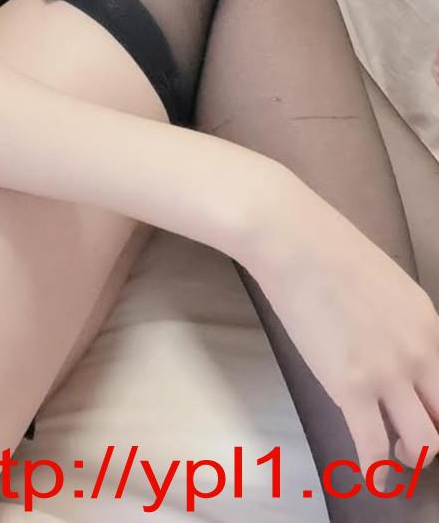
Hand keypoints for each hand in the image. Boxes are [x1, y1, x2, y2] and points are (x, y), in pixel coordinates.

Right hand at [247, 178, 438, 476]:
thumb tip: (390, 344)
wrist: (290, 237)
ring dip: (411, 455)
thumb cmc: (324, 246)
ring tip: (393, 455)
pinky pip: (373, 445)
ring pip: (423, 442)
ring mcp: (387, 374)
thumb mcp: (385, 282)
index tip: (425, 410)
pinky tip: (368, 478)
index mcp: (430, 324)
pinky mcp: (350, 388)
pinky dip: (374, 470)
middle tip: (413, 438)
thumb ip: (399, 321)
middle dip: (433, 436)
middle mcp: (420, 353)